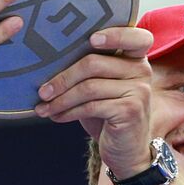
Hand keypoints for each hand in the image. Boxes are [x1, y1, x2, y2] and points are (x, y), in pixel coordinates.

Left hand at [33, 27, 153, 178]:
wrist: (126, 150)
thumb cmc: (107, 113)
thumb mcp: (100, 87)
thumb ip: (88, 69)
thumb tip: (45, 61)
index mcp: (135, 58)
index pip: (135, 37)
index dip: (114, 34)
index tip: (90, 39)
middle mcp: (141, 71)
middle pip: (94, 63)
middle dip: (63, 78)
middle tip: (42, 91)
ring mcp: (138, 91)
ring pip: (89, 87)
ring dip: (61, 99)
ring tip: (44, 106)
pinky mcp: (130, 110)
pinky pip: (91, 106)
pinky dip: (68, 112)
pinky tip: (56, 116)